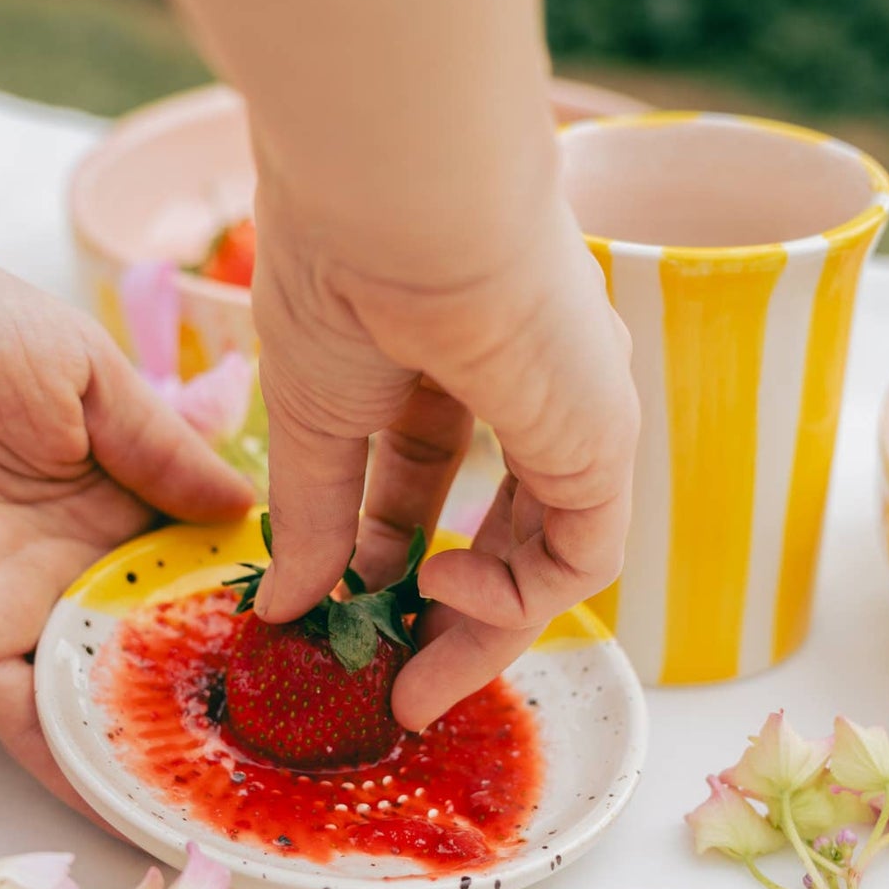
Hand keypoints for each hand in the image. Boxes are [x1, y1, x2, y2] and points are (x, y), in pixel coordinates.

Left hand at [0, 217, 253, 815]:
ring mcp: (24, 600)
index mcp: (113, 477)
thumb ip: (160, 442)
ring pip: (106, 685)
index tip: (321, 624)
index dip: (253, 584)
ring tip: (240, 782)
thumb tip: (249, 503)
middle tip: (305, 727)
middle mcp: (76, 548)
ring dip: (163, 733)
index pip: (199, 547)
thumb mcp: (79, 363)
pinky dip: (77, 761)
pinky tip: (139, 802)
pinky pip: (28, 714)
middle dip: (224, 674)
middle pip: (162, 627)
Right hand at [251, 157, 637, 730]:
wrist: (401, 201)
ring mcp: (571, 413)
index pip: (426, 479)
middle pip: (497, 532)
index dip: (382, 556)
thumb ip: (314, 517)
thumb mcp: (310, 417)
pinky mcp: (603, 438)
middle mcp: (522, 388)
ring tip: (416, 684)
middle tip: (397, 687)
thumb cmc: (343, 274)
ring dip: (483, 631)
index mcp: (445, 361)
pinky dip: (516, 600)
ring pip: (545, 557)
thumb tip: (285, 605)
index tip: (339, 616)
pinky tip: (440, 589)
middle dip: (444, 616)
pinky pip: (580, 554)